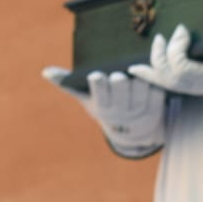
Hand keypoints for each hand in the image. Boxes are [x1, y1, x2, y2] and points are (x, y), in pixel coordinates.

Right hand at [41, 67, 165, 156]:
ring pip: (140, 91)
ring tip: (138, 69)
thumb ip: (69, 84)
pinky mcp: (156, 107)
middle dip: (119, 83)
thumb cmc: (106, 107)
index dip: (98, 85)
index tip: (96, 75)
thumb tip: (45, 72)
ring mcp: (140, 109)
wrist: (132, 132)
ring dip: (140, 80)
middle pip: (120, 91)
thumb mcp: (87, 100)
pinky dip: (156, 82)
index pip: (99, 94)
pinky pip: (157, 92)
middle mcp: (121, 110)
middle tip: (119, 74)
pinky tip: (154, 71)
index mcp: (103, 106)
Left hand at [128, 26, 202, 126]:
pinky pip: (174, 86)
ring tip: (136, 66)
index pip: (181, 67)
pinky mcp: (201, 86)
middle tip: (158, 38)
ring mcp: (200, 88)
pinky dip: (159, 79)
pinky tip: (150, 73)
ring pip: (168, 85)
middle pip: (169, 77)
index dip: (175, 49)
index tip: (182, 30)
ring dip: (152, 73)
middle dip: (159, 58)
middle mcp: (201, 86)